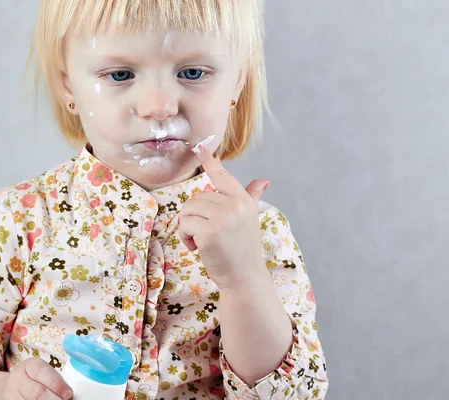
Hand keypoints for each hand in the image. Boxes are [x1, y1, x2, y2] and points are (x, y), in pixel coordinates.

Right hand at [0, 357, 72, 399]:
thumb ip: (55, 380)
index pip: (42, 373)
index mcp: (29, 366)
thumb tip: (70, 393)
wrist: (5, 389)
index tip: (68, 394)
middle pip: (37, 393)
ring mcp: (10, 396)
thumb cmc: (32, 380)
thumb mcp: (42, 373)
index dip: (57, 385)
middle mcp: (17, 380)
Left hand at [179, 144, 269, 288]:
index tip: (200, 147)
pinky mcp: (209, 232)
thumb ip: (252, 197)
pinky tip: (197, 248)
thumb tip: (263, 181)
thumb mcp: (249, 219)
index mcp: (243, 200)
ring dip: (187, 228)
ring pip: (188, 211)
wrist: (244, 276)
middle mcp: (235, 205)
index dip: (210, 161)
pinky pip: (185, 225)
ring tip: (201, 242)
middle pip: (196, 199)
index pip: (222, 176)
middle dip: (193, 217)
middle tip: (203, 234)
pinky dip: (185, 238)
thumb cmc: (243, 248)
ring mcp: (223, 218)